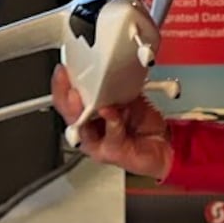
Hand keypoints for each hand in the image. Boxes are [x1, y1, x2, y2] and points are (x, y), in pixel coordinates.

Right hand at [52, 63, 172, 179]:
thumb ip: (112, 86)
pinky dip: (110, 122)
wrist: (162, 144)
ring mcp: (97, 143)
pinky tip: (110, 112)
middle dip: (64, 98)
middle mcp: (88, 129)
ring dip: (80, 112)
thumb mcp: (126, 96)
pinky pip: (109, 137)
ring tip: (81, 97)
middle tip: (68, 84)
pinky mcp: (111, 153)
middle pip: (68, 114)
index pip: (65, 99)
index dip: (60, 85)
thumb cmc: (141, 122)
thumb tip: (104, 69)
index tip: (63, 71)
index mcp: (87, 112)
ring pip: (81, 128)